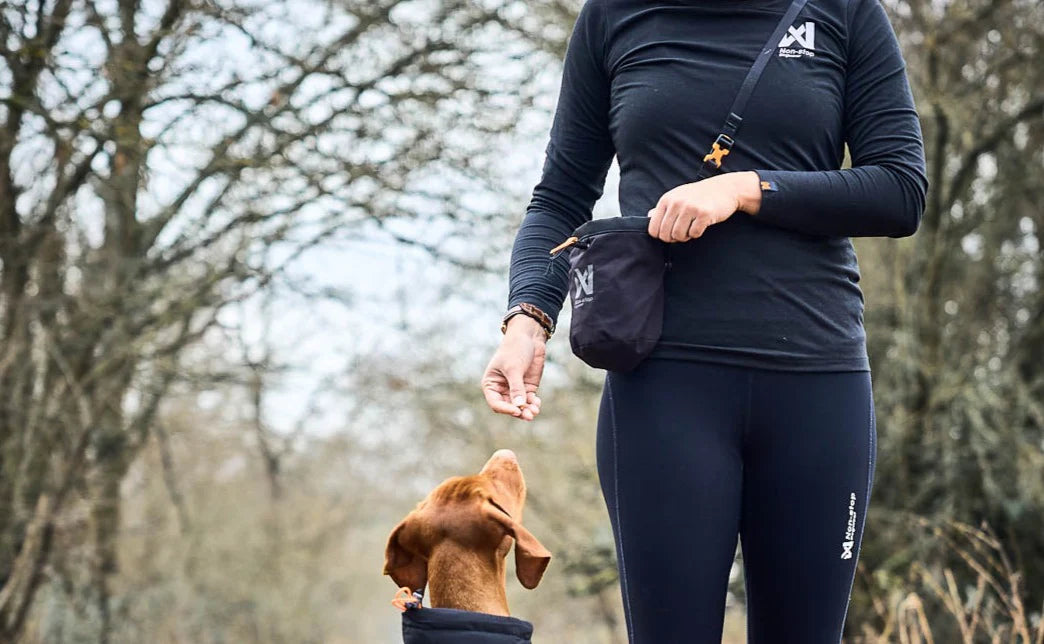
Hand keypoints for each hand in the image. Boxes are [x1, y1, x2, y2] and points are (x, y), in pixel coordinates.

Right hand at [480, 315, 545, 420]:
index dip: (505, 409)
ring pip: (520, 406)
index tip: (517, 410)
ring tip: (535, 412)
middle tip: (529, 415)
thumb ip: (516, 387)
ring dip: (527, 410)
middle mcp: (502, 389)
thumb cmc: (515, 349)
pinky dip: (533, 403)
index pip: (495, 402)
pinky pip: (529, 400)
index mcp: (491, 384)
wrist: (529, 337)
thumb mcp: (513, 368)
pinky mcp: (528, 387)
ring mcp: (516, 389)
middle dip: (519, 412)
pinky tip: (537, 404)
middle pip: (509, 407)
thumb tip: (519, 406)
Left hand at [647, 171, 762, 241]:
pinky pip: (694, 234)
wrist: (724, 189)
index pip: (653, 228)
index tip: (670, 232)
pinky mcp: (704, 214)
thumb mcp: (678, 196)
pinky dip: (697, 233)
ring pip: (678, 236)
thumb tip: (649, 217)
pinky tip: (701, 224)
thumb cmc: (699, 195)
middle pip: (665, 234)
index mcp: (666, 199)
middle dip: (673, 238)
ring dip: (685, 236)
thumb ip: (663, 208)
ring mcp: (690, 207)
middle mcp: (676, 202)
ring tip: (691, 228)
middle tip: (682, 232)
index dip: (661, 235)